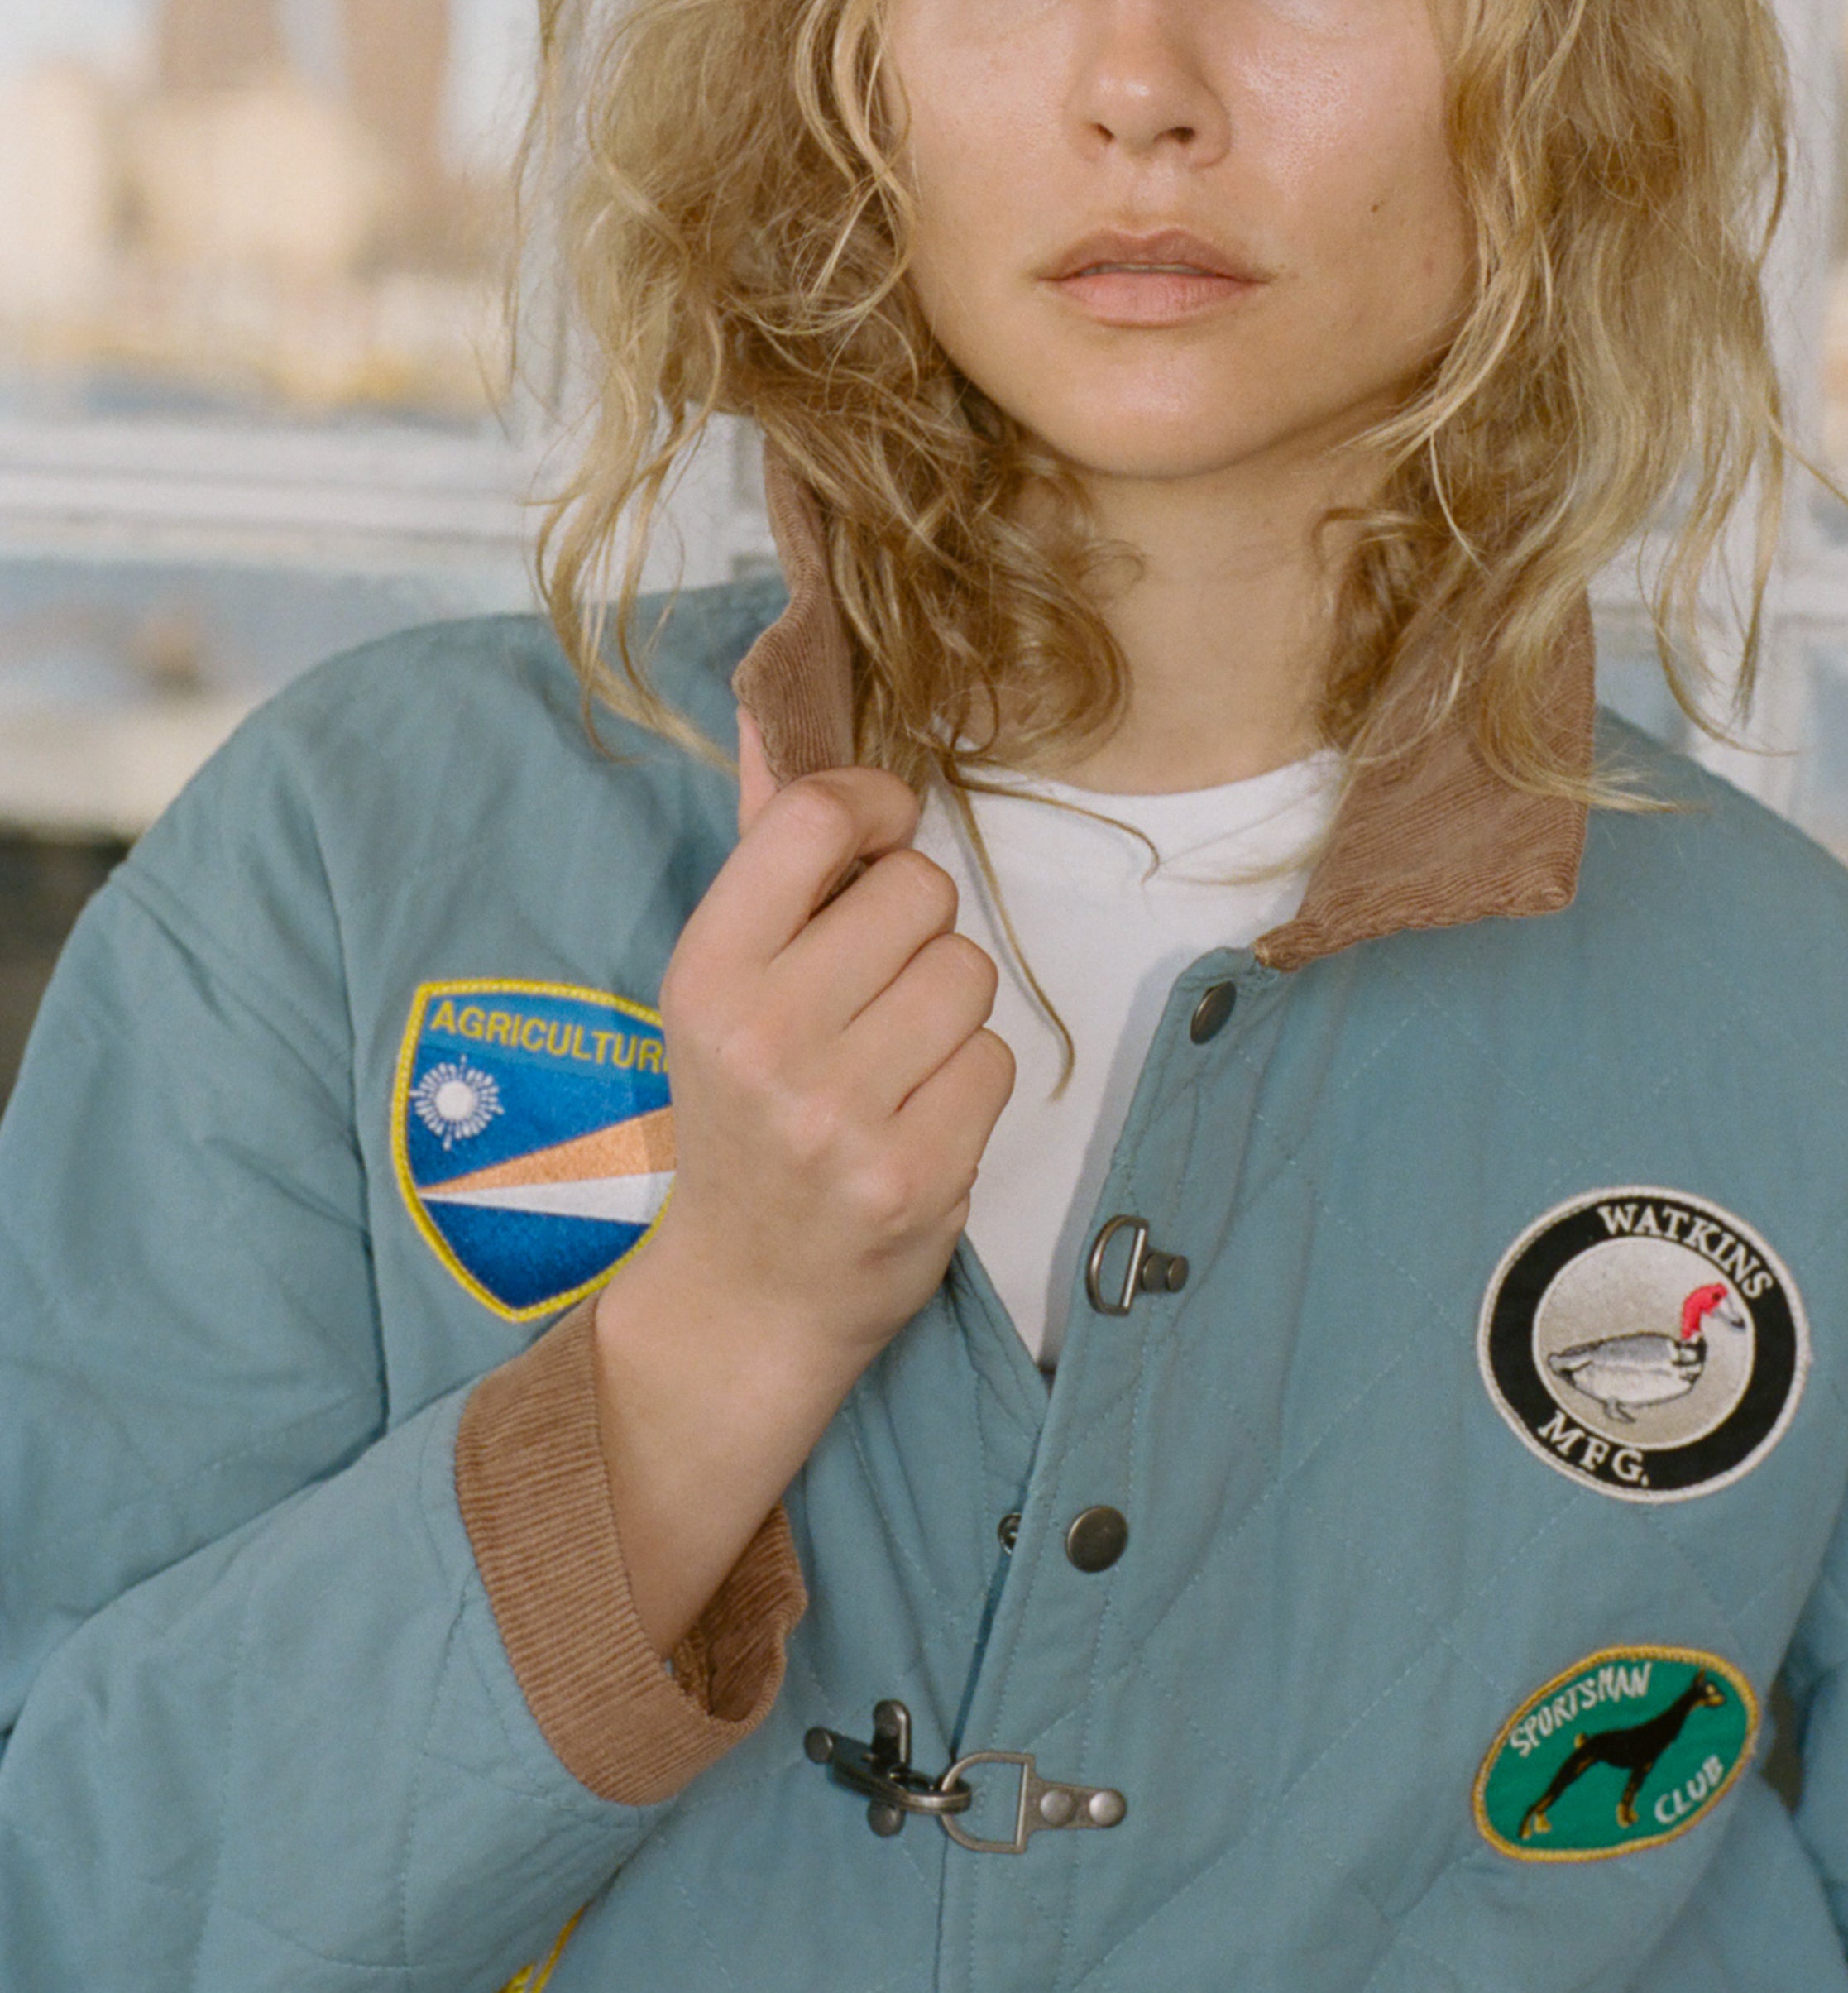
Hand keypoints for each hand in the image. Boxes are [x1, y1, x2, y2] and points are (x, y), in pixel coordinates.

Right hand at [591, 716, 1012, 1653]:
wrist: (747, 1294)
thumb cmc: (744, 1111)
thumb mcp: (724, 979)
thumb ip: (765, 843)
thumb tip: (769, 698)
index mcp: (707, 971)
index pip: (822, 819)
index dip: (879, 812)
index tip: (880, 843)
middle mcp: (766, 1037)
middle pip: (921, 893)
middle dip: (915, 932)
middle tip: (869, 996)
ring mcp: (840, 1113)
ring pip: (969, 975)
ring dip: (947, 1012)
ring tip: (889, 1063)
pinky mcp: (914, 1175)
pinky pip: (996, 1062)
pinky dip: (969, 1086)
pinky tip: (914, 1119)